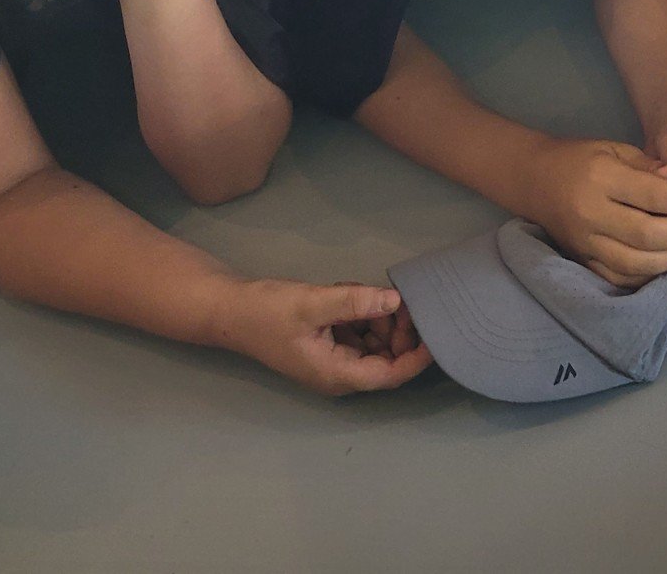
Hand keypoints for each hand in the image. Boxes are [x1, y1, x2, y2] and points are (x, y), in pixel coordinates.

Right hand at [218, 279, 431, 395]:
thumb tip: (395, 301)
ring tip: (363, 292)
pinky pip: (360, 331)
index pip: (391, 374)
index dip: (418, 356)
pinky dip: (362, 313)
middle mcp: (340, 373)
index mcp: (337, 374)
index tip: (437, 331)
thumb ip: (355, 302)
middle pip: (387, 357)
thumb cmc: (267, 312)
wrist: (229, 310)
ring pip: (376, 342)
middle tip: (397, 298)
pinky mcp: (329, 343)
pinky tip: (351, 293)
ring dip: (379, 317)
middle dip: (398, 329)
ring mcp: (334, 359)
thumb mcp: (312, 304)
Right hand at [524, 140, 666, 286]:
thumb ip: (653, 167)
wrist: (533, 179)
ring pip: (635, 261)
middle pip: (648, 234)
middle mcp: (590, 213)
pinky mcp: (581, 259)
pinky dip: (647, 274)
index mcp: (601, 178)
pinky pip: (619, 276)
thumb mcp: (616, 150)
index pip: (654, 195)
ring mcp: (584, 242)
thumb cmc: (580, 159)